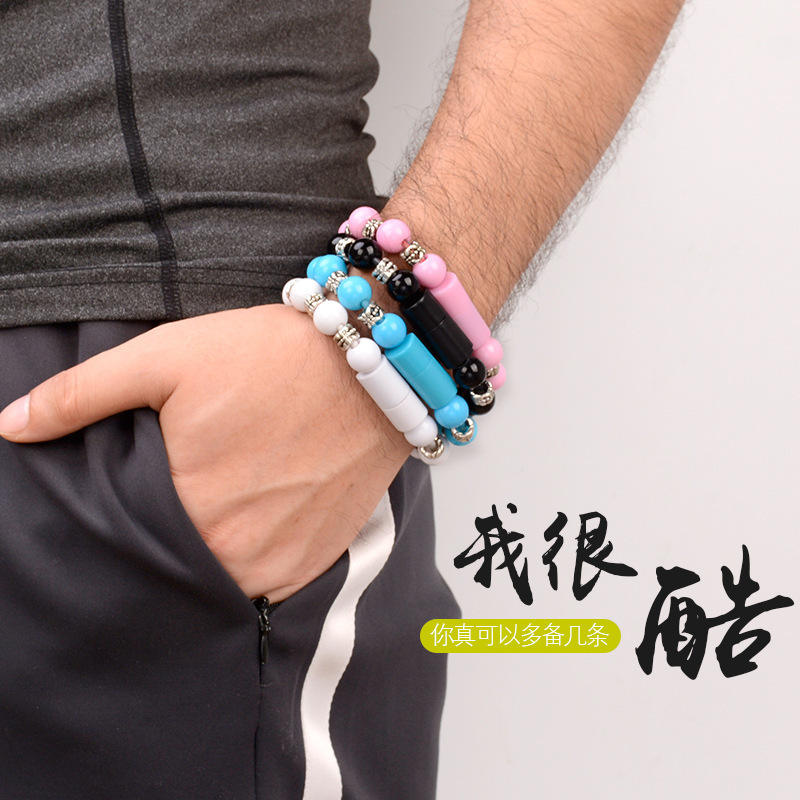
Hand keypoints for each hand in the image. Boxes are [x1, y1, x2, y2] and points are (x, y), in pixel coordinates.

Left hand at [0, 304, 413, 600]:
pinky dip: (255, 555)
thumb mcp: (166, 357)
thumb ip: (81, 394)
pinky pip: (269, 581)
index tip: (143, 490)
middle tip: (187, 486)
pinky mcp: (319, 561)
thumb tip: (12, 425)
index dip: (127, 516)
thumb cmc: (273, 357)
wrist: (373, 365)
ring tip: (224, 498)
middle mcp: (235, 551)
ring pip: (221, 578)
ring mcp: (282, 563)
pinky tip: (260, 511)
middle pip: (176, 563)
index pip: (126, 542)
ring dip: (212, 550)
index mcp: (186, 508)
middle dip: (170, 533)